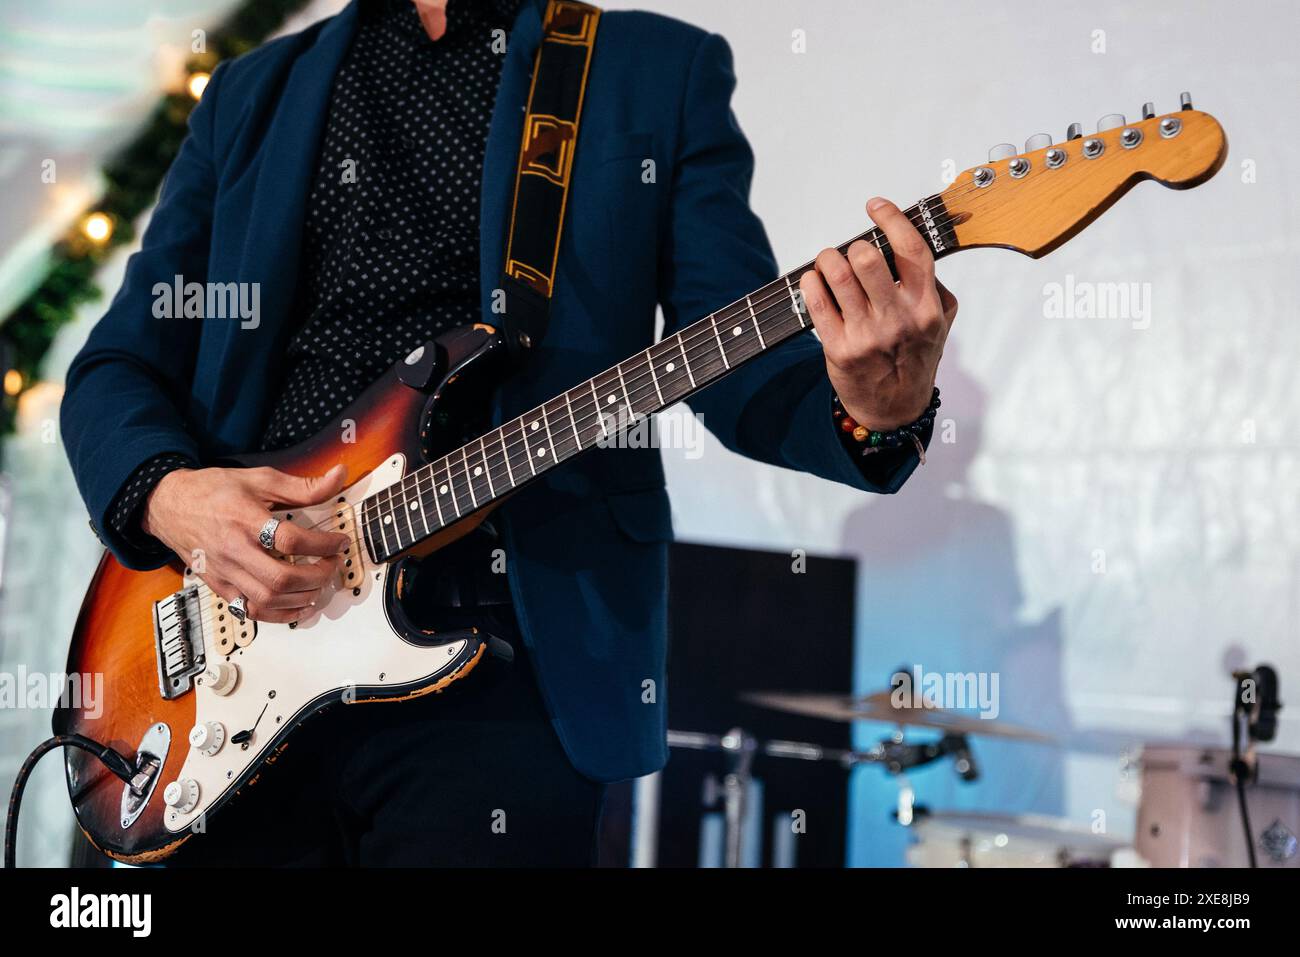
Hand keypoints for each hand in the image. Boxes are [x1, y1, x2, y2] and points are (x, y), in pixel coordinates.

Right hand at [142, 463, 351, 622]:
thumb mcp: (260, 479)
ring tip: (320, 585)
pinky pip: (249, 611)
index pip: (290, 539)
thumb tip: (339, 477)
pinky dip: (278, 614)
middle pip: (280, 578)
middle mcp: (233, 550)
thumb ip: (302, 486)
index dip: (323, 544)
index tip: (339, 542)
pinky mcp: (218, 586)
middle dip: (317, 576)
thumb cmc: (214, 490)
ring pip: (267, 600)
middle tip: (332, 566)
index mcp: (245, 520)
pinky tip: (298, 606)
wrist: (167, 505)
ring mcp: (224, 572)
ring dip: (302, 598)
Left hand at [799, 197, 957, 430]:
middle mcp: (898, 320)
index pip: (911, 250)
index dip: (891, 219)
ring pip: (838, 276)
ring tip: (828, 262)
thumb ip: (933, 285)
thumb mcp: (939, 323)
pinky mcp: (839, 349)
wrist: (894, 408)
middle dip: (854, 246)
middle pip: (867, 259)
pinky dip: (810, 282)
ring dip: (827, 259)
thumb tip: (912, 244)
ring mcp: (867, 335)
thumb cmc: (914, 358)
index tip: (876, 206)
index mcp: (926, 307)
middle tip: (851, 251)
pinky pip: (816, 302)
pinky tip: (813, 280)